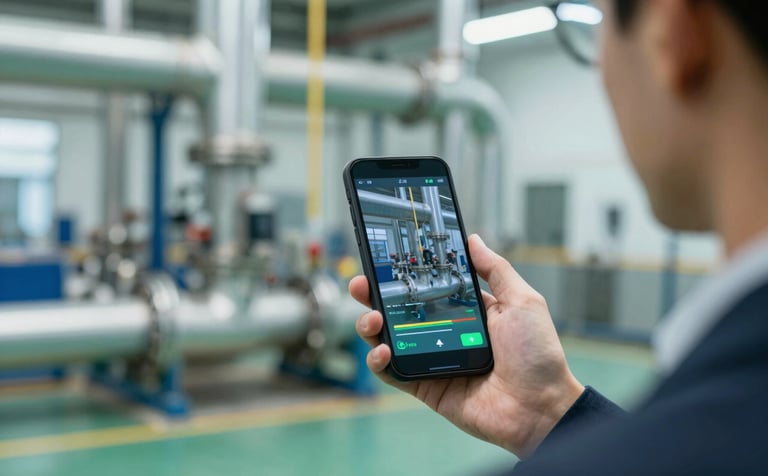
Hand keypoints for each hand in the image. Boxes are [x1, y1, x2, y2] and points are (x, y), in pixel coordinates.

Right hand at [350, 234, 583, 457]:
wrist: (540, 408)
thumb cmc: (537, 355)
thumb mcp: (521, 301)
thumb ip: (495, 269)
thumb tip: (473, 239)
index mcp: (466, 310)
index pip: (427, 286)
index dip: (406, 273)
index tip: (386, 258)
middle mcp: (445, 332)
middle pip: (400, 310)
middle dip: (376, 295)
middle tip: (361, 284)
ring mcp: (433, 360)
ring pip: (389, 339)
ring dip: (372, 326)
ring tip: (372, 319)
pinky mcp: (426, 386)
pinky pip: (393, 373)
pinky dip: (379, 361)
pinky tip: (383, 350)